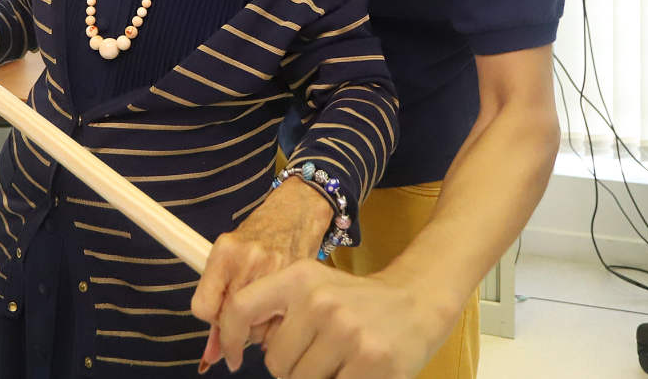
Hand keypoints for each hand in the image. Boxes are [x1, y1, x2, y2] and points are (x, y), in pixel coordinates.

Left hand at [192, 179, 332, 370]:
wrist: (294, 212)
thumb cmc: (257, 236)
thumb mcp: (228, 258)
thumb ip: (216, 301)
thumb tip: (211, 356)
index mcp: (224, 253)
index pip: (204, 308)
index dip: (212, 319)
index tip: (221, 317)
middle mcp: (248, 260)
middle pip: (233, 321)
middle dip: (238, 326)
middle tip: (248, 312)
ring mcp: (276, 269)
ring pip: (258, 329)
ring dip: (260, 329)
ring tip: (267, 307)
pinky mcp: (298, 279)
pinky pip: (281, 324)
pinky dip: (279, 326)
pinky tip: (282, 309)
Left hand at [212, 263, 447, 378]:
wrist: (418, 300)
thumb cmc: (358, 302)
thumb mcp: (315, 288)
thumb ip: (279, 312)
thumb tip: (239, 347)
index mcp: (299, 277)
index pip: (242, 308)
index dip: (229, 339)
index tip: (234, 359)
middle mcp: (320, 301)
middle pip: (275, 363)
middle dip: (293, 369)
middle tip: (322, 354)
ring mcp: (348, 332)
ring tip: (341, 361)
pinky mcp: (372, 360)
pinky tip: (357, 371)